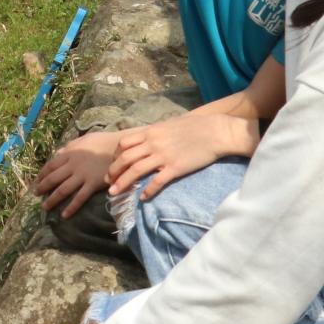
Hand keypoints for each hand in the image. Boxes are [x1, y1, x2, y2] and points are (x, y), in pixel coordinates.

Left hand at [34, 129, 118, 217]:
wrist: (121, 147)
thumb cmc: (103, 142)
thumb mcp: (84, 139)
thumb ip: (69, 147)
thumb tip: (57, 153)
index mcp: (70, 153)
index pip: (51, 165)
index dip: (42, 174)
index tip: (37, 181)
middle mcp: (73, 165)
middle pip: (53, 178)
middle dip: (43, 187)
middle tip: (36, 194)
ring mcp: (82, 175)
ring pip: (63, 190)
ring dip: (52, 199)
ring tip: (45, 207)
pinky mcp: (92, 184)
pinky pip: (79, 198)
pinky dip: (71, 207)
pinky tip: (64, 215)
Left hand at [108, 114, 258, 198]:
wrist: (215, 131)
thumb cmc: (194, 126)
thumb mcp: (170, 124)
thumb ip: (156, 133)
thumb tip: (147, 139)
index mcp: (151, 132)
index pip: (124, 144)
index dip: (116, 156)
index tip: (114, 166)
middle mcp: (153, 143)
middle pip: (125, 159)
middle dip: (114, 172)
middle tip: (108, 183)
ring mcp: (163, 156)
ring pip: (136, 171)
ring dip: (122, 183)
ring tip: (114, 193)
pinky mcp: (175, 168)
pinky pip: (156, 182)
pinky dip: (147, 191)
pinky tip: (143, 198)